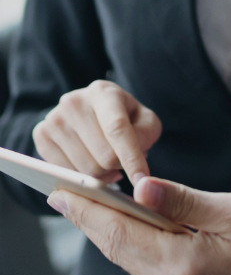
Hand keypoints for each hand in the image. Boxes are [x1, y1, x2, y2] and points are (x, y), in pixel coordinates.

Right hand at [33, 81, 160, 184]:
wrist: (90, 110)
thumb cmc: (123, 117)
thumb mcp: (144, 120)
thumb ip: (146, 136)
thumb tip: (130, 160)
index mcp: (103, 92)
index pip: (117, 129)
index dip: (131, 158)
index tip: (142, 181)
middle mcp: (74, 102)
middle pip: (103, 156)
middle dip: (118, 166)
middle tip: (122, 161)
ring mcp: (54, 118)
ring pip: (85, 169)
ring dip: (102, 174)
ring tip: (106, 161)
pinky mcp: (41, 135)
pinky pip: (65, 173)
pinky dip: (81, 176)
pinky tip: (88, 163)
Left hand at [46, 176, 230, 274]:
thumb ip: (184, 201)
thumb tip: (140, 188)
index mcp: (183, 266)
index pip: (120, 234)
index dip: (87, 212)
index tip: (60, 193)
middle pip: (122, 251)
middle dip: (93, 222)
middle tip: (68, 197)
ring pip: (137, 263)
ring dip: (116, 235)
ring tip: (96, 210)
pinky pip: (157, 273)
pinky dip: (141, 249)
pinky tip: (141, 232)